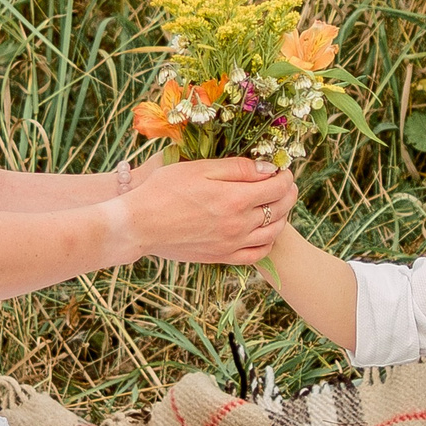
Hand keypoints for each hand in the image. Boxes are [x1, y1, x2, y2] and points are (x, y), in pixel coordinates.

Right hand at [116, 157, 296, 265]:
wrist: (138, 225)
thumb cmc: (163, 190)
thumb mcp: (198, 168)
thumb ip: (236, 168)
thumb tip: (267, 168)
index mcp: (234, 198)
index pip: (277, 187)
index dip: (285, 176)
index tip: (283, 169)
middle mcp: (238, 224)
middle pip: (278, 209)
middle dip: (287, 194)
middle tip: (285, 184)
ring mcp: (231, 244)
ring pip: (272, 232)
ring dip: (281, 217)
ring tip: (277, 204)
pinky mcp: (221, 257)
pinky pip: (256, 254)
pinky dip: (267, 242)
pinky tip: (264, 231)